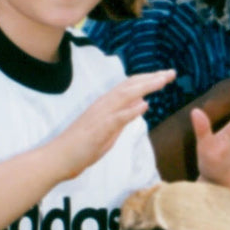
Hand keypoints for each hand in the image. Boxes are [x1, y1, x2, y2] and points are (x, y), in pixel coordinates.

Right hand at [54, 70, 175, 178]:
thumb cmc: (82, 145)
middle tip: (171, 72)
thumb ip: (125, 115)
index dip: (148, 79)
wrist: (58, 157)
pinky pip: (116, 118)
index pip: (130, 86)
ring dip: (145, 87)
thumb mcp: (110, 128)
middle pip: (130, 85)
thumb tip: (141, 103)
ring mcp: (101, 115)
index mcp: (106, 104)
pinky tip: (145, 105)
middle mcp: (103, 104)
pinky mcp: (99, 130)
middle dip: (152, 78)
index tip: (165, 75)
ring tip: (162, 81)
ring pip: (125, 96)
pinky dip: (131, 111)